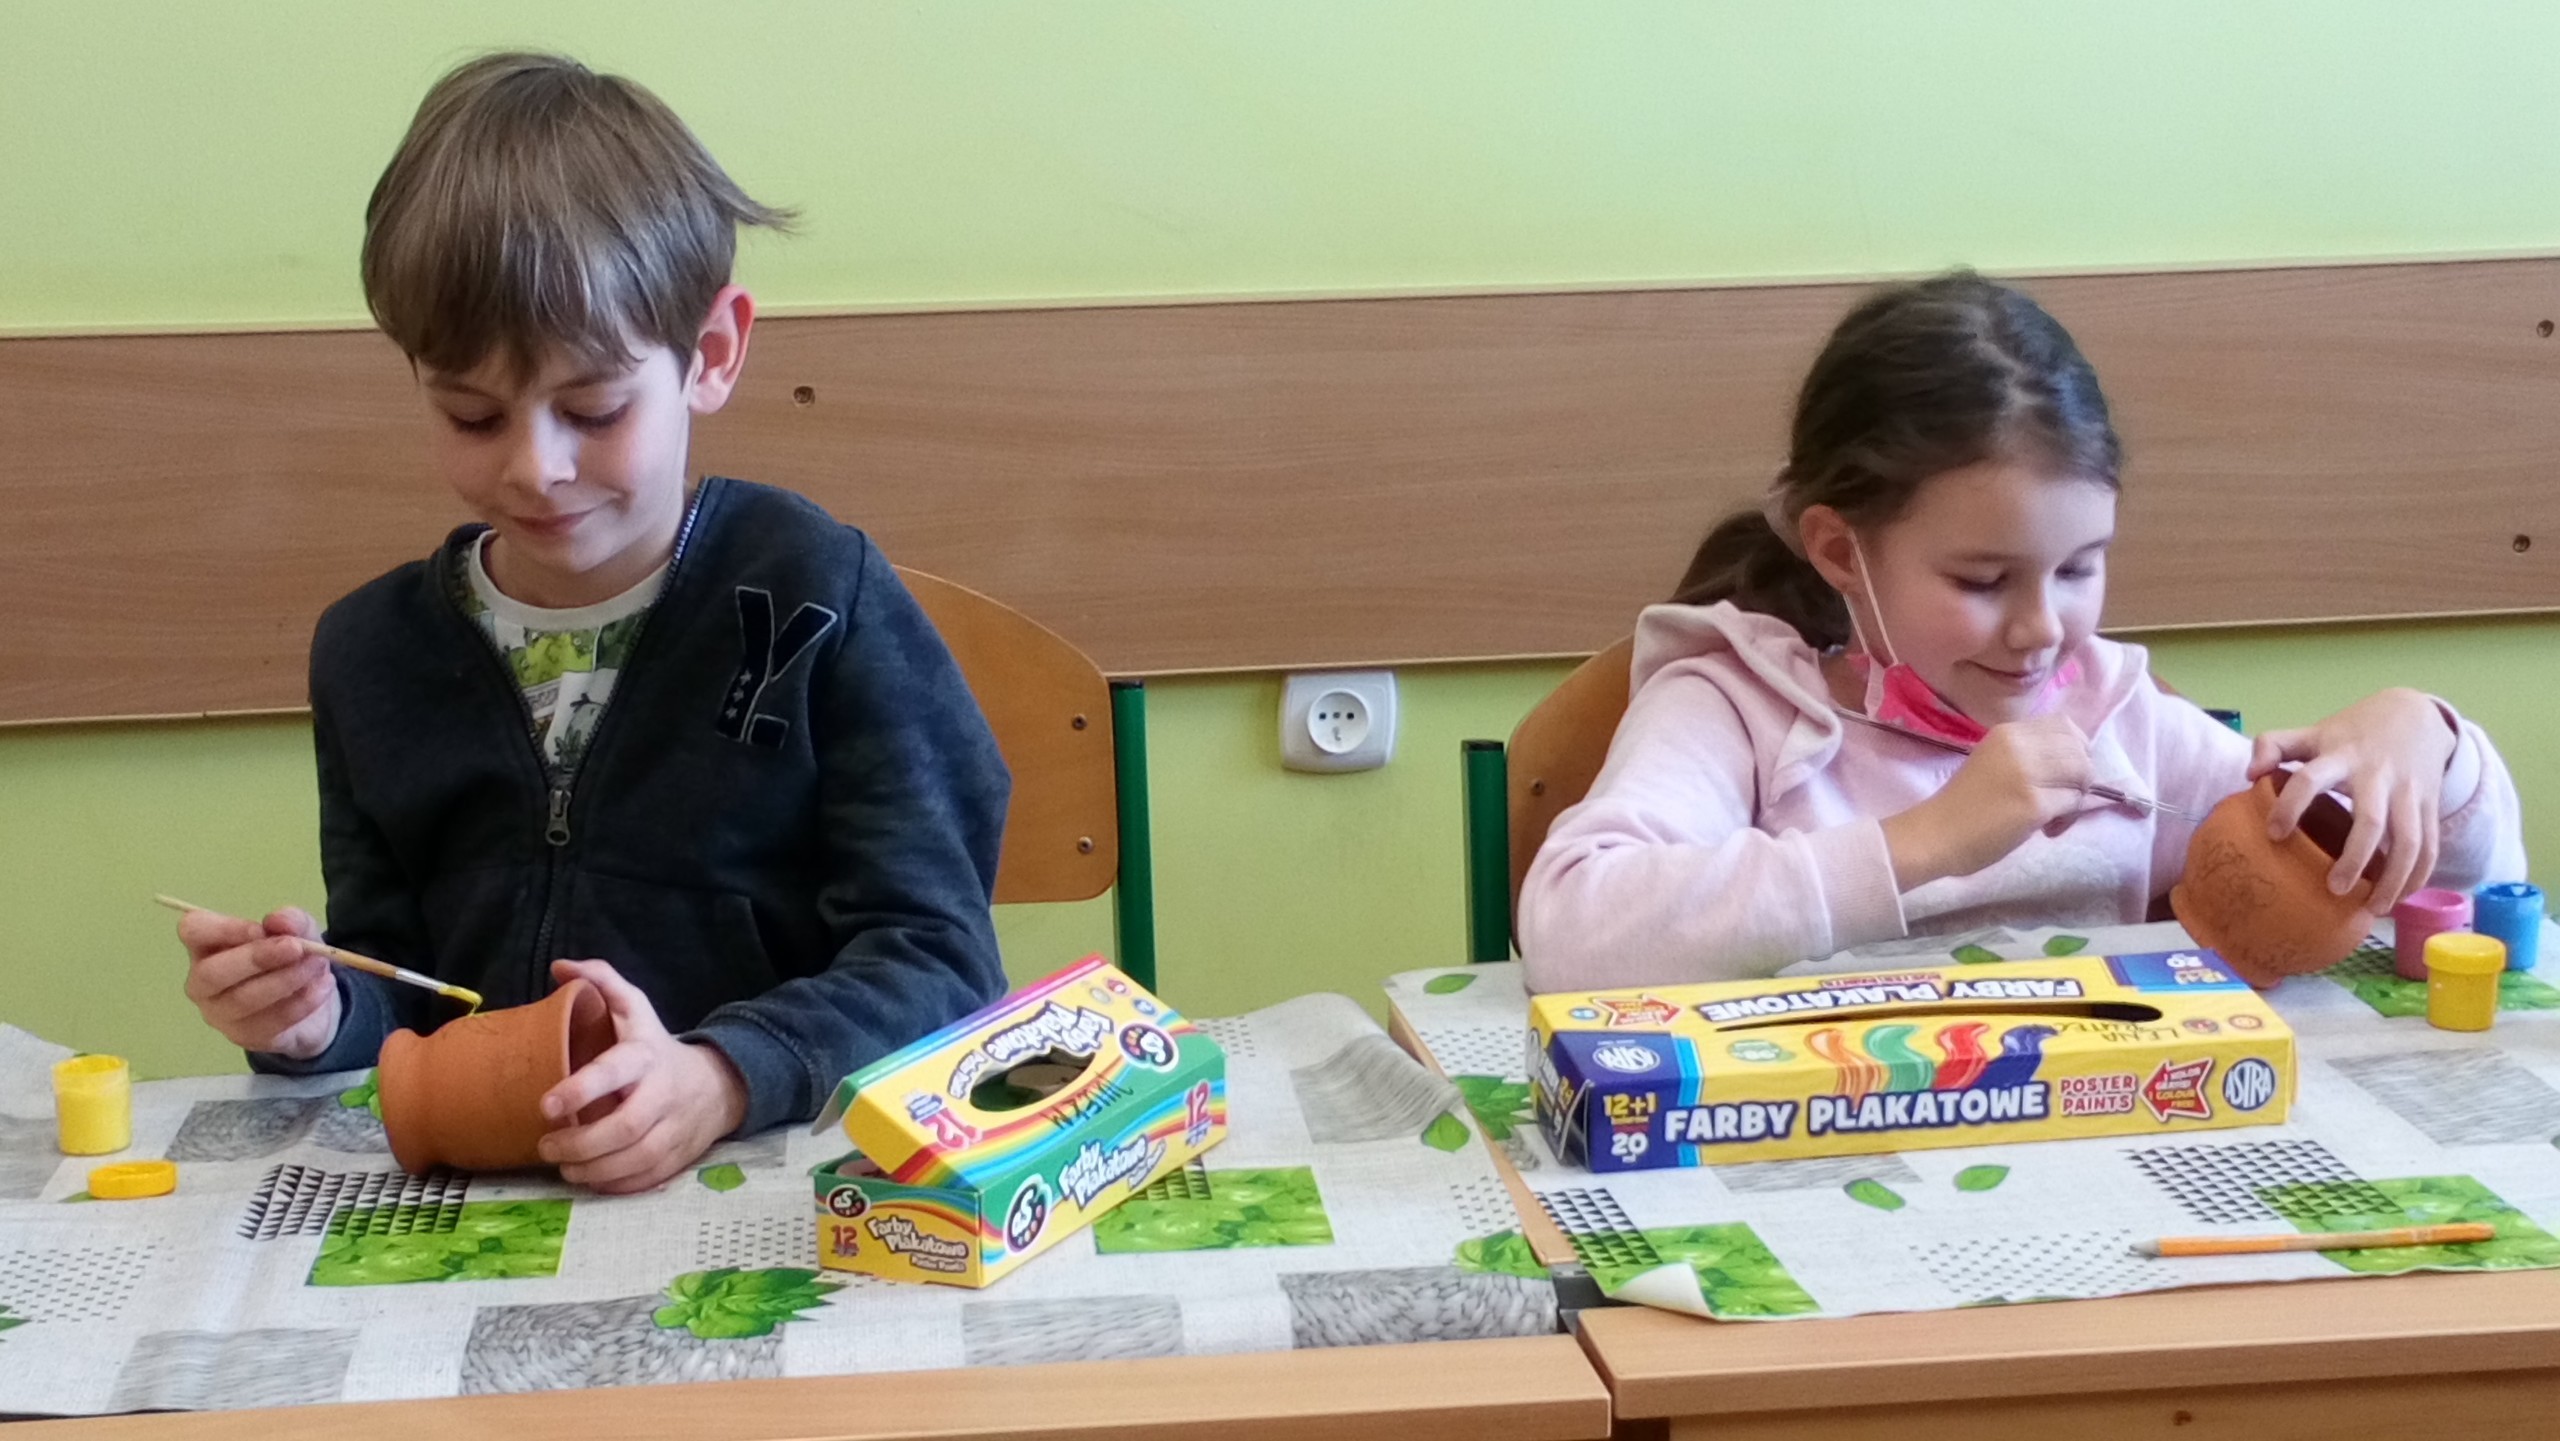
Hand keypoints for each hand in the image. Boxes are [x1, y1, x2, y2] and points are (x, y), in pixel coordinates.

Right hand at [179, 906, 342, 1059]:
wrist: (313, 1001)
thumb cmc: (291, 958)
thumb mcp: (301, 932)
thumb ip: (292, 921)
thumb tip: (279, 920)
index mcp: (207, 946)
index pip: (193, 931)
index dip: (223, 929)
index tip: (260, 929)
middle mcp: (203, 982)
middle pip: (211, 972)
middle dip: (256, 958)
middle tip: (297, 948)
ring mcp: (220, 1013)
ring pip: (242, 999)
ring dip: (286, 980)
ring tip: (319, 965)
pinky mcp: (245, 1036)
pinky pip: (270, 1021)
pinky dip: (302, 1002)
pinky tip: (323, 987)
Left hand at [536, 959, 749, 1194]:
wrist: (716, 1084)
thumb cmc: (655, 1046)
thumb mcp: (635, 1008)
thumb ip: (601, 982)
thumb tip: (559, 966)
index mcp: (645, 1057)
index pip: (615, 1073)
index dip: (581, 1090)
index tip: (545, 1106)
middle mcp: (664, 1094)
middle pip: (627, 1128)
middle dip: (581, 1143)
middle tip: (547, 1146)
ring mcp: (675, 1129)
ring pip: (637, 1160)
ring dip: (594, 1169)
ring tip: (564, 1166)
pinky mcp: (678, 1158)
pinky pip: (646, 1180)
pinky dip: (615, 1186)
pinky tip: (590, 1179)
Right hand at [1882, 716, 2105, 889]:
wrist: (1934, 835)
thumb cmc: (1963, 805)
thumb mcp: (1994, 761)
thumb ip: (2027, 754)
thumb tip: (2075, 763)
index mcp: (2007, 732)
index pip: (2065, 725)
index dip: (2075, 749)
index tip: (2062, 774)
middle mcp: (2018, 745)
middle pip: (2079, 749)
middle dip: (2081, 776)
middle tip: (2062, 799)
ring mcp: (2027, 774)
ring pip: (2082, 774)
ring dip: (2077, 797)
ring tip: (2055, 816)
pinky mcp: (2033, 804)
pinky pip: (2073, 803)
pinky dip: (2068, 818)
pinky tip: (2047, 830)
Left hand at [2249, 687, 2456, 912]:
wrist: (2415, 715)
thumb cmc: (2351, 733)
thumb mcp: (2312, 732)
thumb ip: (2273, 745)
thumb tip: (2249, 775)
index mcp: (2341, 757)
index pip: (2311, 779)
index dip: (2290, 805)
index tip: (2274, 835)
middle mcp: (2378, 776)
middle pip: (2371, 822)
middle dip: (2354, 858)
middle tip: (2334, 888)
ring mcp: (2409, 793)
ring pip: (2411, 841)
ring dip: (2394, 878)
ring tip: (2372, 909)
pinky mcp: (2430, 807)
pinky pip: (2431, 847)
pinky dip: (2418, 876)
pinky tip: (2399, 899)